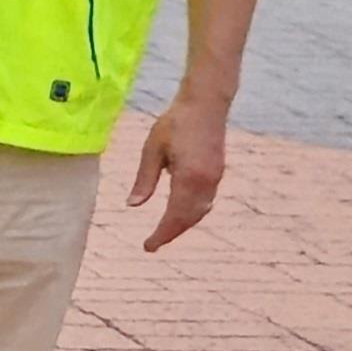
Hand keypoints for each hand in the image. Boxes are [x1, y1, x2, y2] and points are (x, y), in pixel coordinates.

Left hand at [129, 96, 232, 250]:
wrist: (206, 103)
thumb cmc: (175, 122)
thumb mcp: (152, 149)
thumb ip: (144, 179)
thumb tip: (133, 206)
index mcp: (189, 178)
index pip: (174, 216)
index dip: (161, 234)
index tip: (148, 247)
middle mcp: (206, 182)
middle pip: (189, 219)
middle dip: (171, 234)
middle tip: (151, 245)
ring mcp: (215, 178)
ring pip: (200, 211)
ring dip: (183, 224)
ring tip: (163, 233)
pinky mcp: (218, 172)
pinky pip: (206, 201)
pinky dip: (193, 213)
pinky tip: (180, 214)